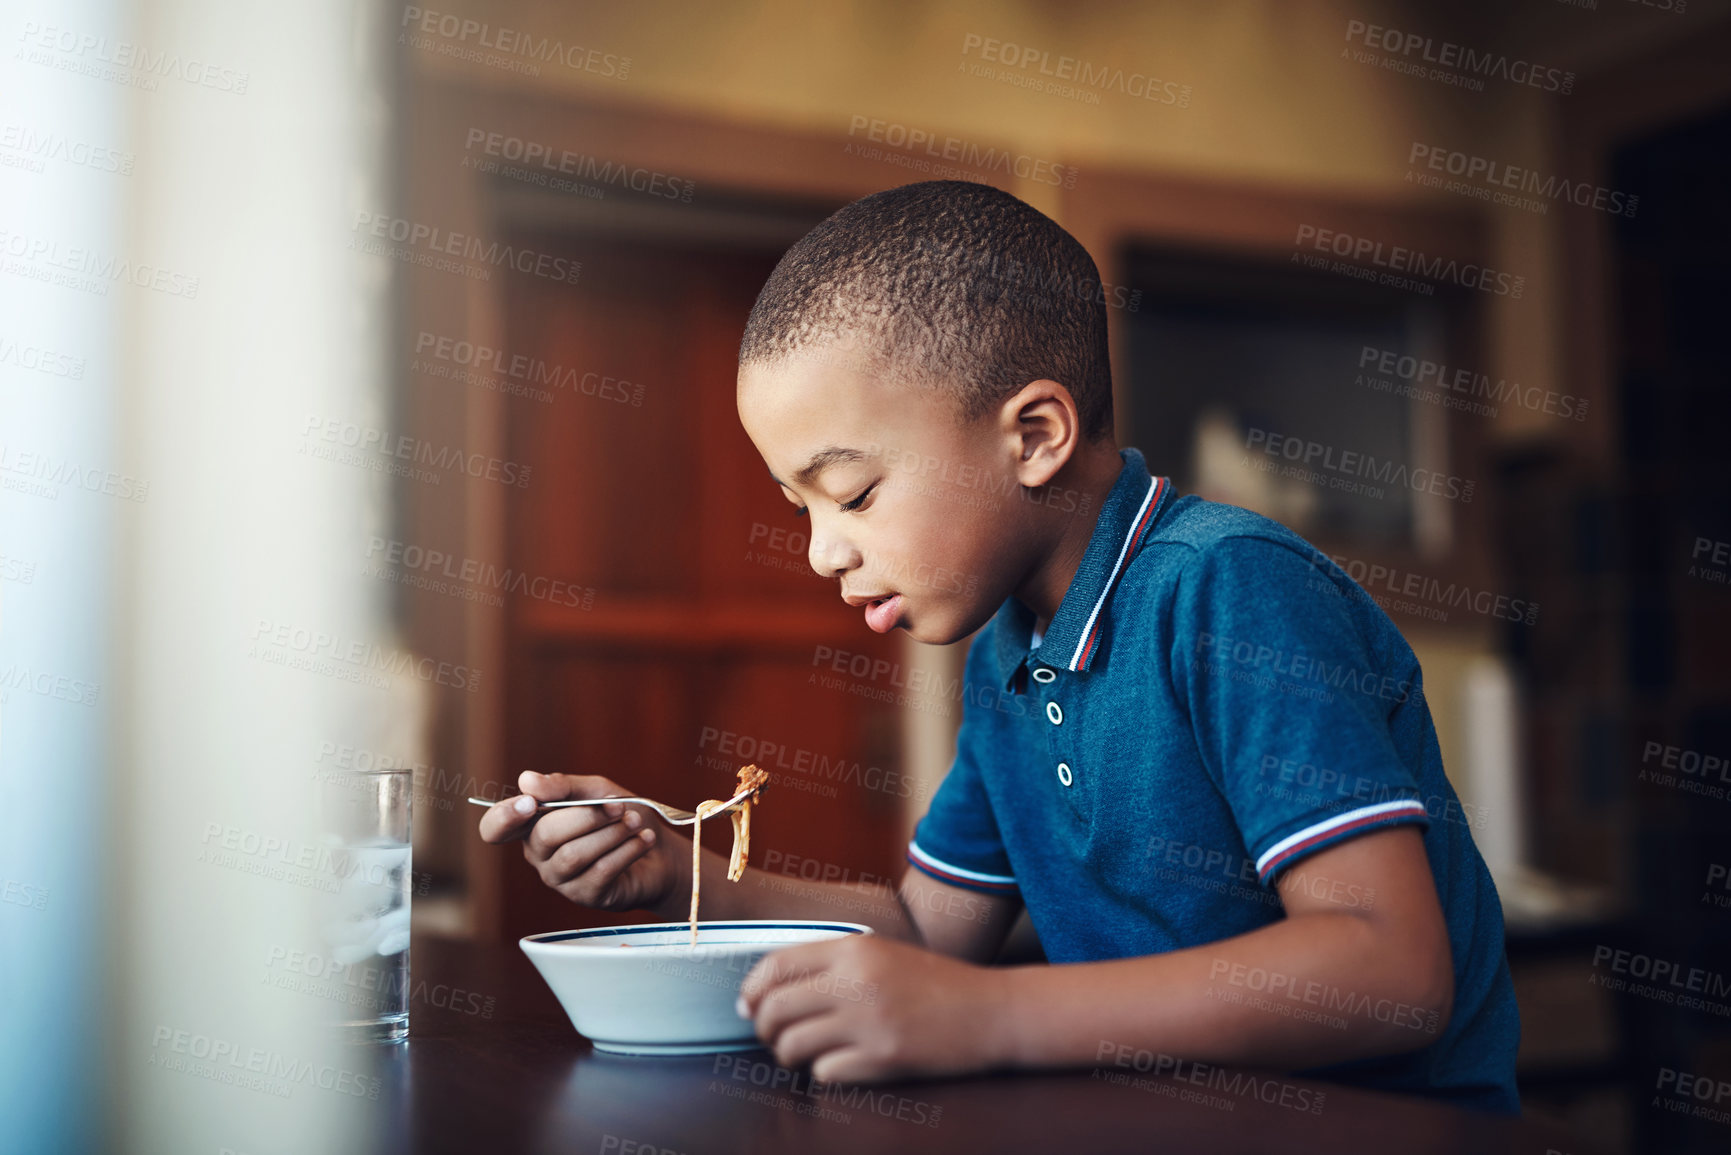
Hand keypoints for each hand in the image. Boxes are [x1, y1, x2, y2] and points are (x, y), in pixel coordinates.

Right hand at [476, 771, 686, 912]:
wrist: (661, 850)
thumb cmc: (622, 815)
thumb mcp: (595, 790)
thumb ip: (562, 785)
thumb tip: (526, 781)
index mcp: (533, 824)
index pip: (495, 828)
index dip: (504, 817)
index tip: (530, 803)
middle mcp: (538, 854)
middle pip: (545, 836)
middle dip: (587, 816)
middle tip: (619, 807)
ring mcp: (559, 879)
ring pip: (573, 856)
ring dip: (611, 834)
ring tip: (635, 822)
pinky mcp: (585, 896)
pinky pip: (600, 872)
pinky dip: (627, 850)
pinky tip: (643, 839)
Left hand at [737, 934, 1012, 1081]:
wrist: (992, 1011)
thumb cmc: (934, 984)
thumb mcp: (882, 954)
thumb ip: (830, 964)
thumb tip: (766, 993)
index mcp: (853, 947)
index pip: (775, 965)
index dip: (752, 990)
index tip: (749, 1007)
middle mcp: (856, 980)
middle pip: (775, 1009)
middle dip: (765, 1029)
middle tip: (775, 1038)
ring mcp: (869, 1021)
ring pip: (792, 1045)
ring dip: (790, 1056)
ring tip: (806, 1055)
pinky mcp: (883, 1058)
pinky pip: (824, 1073)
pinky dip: (826, 1073)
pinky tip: (845, 1065)